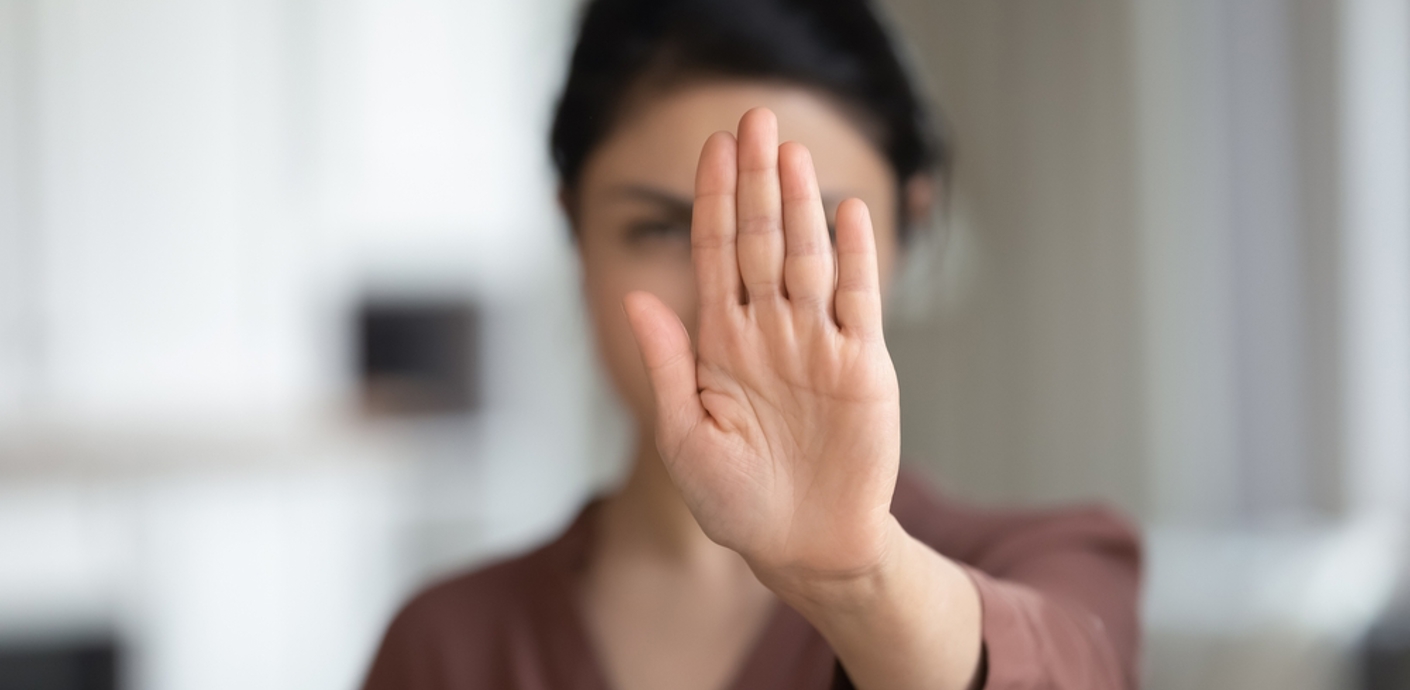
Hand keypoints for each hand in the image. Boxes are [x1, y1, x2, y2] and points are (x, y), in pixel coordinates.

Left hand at [623, 108, 901, 588]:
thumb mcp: (685, 438)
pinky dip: (854, 255)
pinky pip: (858, 298)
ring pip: (807, 256)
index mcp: (720, 344)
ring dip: (800, 203)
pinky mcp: (862, 364)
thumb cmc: (737, 503)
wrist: (806, 547)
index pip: (714, 255)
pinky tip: (847, 212)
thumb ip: (666, 364)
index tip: (711, 148)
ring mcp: (816, 343)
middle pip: (761, 239)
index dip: (713, 201)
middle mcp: (768, 331)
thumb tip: (636, 295)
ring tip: (791, 150)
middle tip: (753, 118)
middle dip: (755, 180)